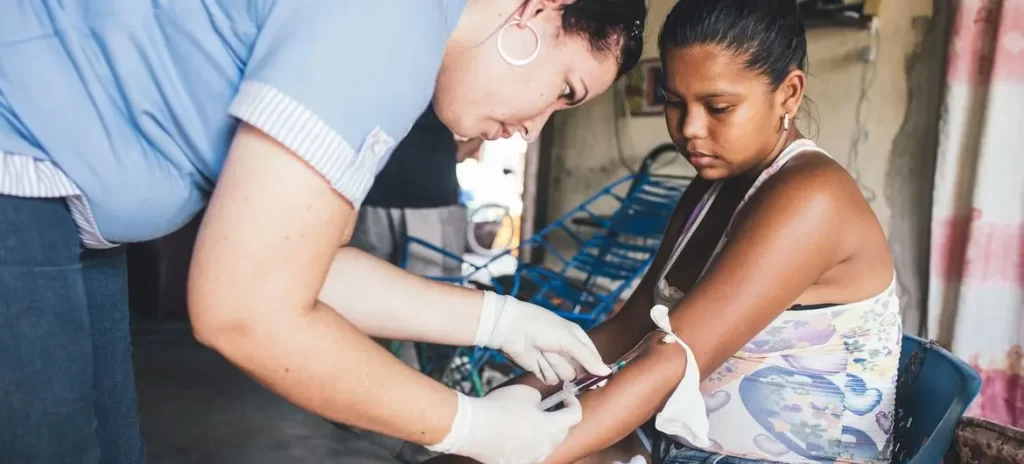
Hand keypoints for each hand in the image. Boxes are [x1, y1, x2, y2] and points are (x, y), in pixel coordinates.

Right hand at [426, 385, 581, 463]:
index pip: (574, 416)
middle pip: (562, 433)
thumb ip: (541, 398)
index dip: (573, 404)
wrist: (473, 427)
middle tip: (551, 408)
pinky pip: (531, 454)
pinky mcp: (518, 463)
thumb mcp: (525, 393)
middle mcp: (545, 446)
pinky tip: (518, 435)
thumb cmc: (498, 407)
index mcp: (551, 427)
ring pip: (547, 445)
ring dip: (545, 433)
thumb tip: (542, 403)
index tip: (568, 398)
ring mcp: (532, 457)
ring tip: (532, 422)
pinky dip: (530, 444)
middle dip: (560, 419)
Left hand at [475, 292, 610, 384]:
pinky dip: (546, 373)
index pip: (592, 357)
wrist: (512, 328)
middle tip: (575, 372)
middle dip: (578, 373)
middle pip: (580, 369)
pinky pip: (550, 378)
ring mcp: (552, 360)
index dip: (597, 369)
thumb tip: (606, 373)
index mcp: (576, 337)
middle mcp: (566, 349)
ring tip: (547, 354)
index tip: (602, 383)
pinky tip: (538, 361)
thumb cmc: (542, 327)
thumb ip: (587, 358)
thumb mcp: (569, 340)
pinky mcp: (539, 369)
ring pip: (564, 375)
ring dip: (558, 368)